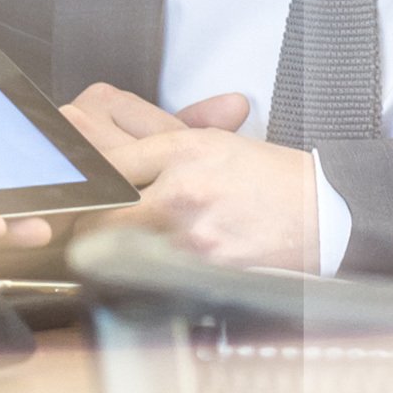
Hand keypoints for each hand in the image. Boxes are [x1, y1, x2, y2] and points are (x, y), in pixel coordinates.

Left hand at [65, 84, 326, 272]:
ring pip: (115, 242)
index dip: (81, 172)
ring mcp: (190, 235)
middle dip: (86, 213)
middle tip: (85, 216)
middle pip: (100, 205)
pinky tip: (147, 264)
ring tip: (118, 240)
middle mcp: (185, 190)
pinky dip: (137, 268)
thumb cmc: (274, 180)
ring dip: (107, 242)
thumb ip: (154, 136)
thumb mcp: (217, 143)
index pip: (109, 161)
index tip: (66, 177)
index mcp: (190, 151)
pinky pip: (144, 270)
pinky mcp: (198, 271)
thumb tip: (90, 121)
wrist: (326, 217)